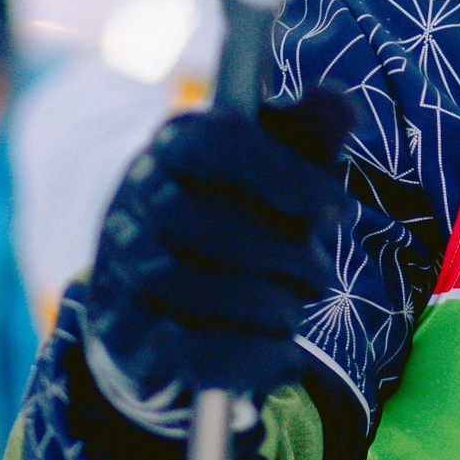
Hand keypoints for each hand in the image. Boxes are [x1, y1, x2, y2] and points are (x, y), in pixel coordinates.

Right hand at [81, 92, 352, 410]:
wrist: (166, 312)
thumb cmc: (239, 224)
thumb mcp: (276, 175)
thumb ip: (307, 139)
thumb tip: (339, 100)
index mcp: (172, 148)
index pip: (217, 143)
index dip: (284, 174)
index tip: (337, 209)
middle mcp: (133, 205)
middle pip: (208, 221)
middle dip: (284, 253)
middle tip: (321, 272)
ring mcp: (120, 274)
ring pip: (199, 288)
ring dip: (271, 306)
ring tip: (295, 311)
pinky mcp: (125, 340)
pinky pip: (190, 351)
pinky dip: (253, 358)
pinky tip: (286, 358)